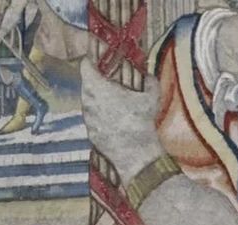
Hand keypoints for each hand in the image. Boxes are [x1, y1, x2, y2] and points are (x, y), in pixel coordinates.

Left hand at [79, 59, 161, 182]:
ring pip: (88, 102)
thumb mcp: (151, 95)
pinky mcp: (91, 133)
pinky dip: (99, 115)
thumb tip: (147, 75)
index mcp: (99, 88)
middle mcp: (89, 102)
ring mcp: (88, 119)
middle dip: (95, 79)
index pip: (85, 66)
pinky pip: (92, 118)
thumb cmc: (141, 121)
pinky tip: (112, 117)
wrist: (135, 153)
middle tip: (107, 77)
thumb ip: (148, 80)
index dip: (90, 60)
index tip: (96, 58)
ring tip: (111, 98)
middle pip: (86, 84)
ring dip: (97, 98)